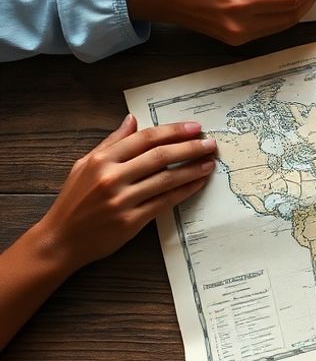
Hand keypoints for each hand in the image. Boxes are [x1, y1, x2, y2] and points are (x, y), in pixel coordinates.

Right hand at [34, 116, 215, 269]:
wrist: (60, 240)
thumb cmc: (73, 201)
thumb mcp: (84, 165)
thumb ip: (111, 142)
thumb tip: (132, 119)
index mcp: (101, 160)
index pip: (145, 139)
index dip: (173, 131)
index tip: (194, 127)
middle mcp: (111, 178)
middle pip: (160, 156)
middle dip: (190, 147)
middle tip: (210, 143)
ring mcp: (122, 200)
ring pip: (166, 179)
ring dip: (192, 169)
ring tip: (209, 162)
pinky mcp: (131, 221)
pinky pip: (165, 202)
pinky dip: (184, 191)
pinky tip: (197, 183)